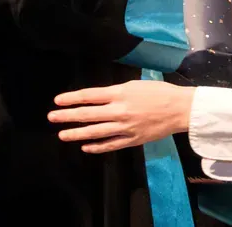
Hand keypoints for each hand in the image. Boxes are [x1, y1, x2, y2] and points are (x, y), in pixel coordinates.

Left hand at [49, 81, 195, 152]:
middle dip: (67, 116)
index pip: (90, 96)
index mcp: (120, 94)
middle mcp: (119, 111)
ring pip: (95, 132)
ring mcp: (125, 127)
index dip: (72, 98)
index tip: (58, 100)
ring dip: (77, 133)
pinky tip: (85, 147)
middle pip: (88, 114)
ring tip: (62, 135)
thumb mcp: (136, 84)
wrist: (180, 108)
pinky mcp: (132, 140)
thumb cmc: (160, 92)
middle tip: (52, 117)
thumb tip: (99, 97)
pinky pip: (110, 144)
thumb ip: (116, 92)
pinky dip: (96, 146)